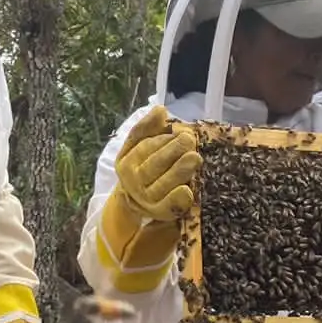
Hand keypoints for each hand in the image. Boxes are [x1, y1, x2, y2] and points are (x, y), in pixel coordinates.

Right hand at [114, 105, 200, 221]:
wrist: (136, 203)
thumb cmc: (143, 167)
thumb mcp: (139, 147)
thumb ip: (148, 128)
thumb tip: (160, 109)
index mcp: (127, 162)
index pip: (144, 148)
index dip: (163, 139)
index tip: (182, 132)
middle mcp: (133, 182)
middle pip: (154, 164)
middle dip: (173, 151)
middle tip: (190, 140)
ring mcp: (146, 199)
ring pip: (163, 184)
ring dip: (179, 171)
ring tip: (194, 158)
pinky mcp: (160, 213)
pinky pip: (168, 205)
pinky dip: (177, 199)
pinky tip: (187, 190)